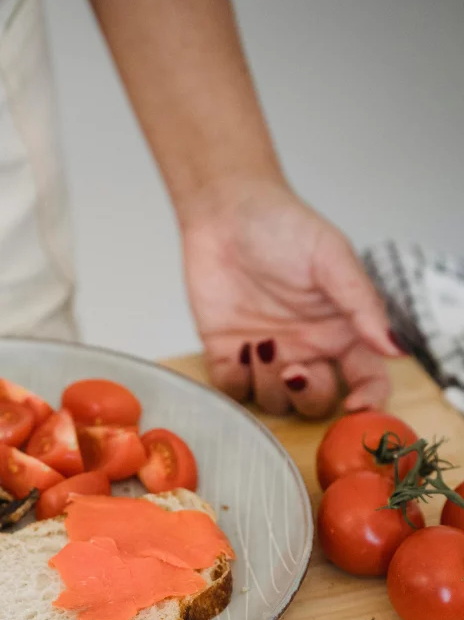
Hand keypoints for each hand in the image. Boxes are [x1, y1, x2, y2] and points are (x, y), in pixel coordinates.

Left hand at [181, 178, 400, 416]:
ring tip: (259, 344)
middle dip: (309, 395)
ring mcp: (267, 357)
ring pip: (276, 401)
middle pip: (319, 401)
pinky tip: (238, 349)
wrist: (224, 213)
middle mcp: (307, 349)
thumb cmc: (282, 227)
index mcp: (341, 330)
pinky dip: (236, 381)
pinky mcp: (227, 356)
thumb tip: (394, 348)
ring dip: (270, 384)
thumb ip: (362, 305)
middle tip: (294, 369)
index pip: (366, 379)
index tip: (356, 406)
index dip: (367, 400)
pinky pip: (235, 390)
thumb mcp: (332, 259)